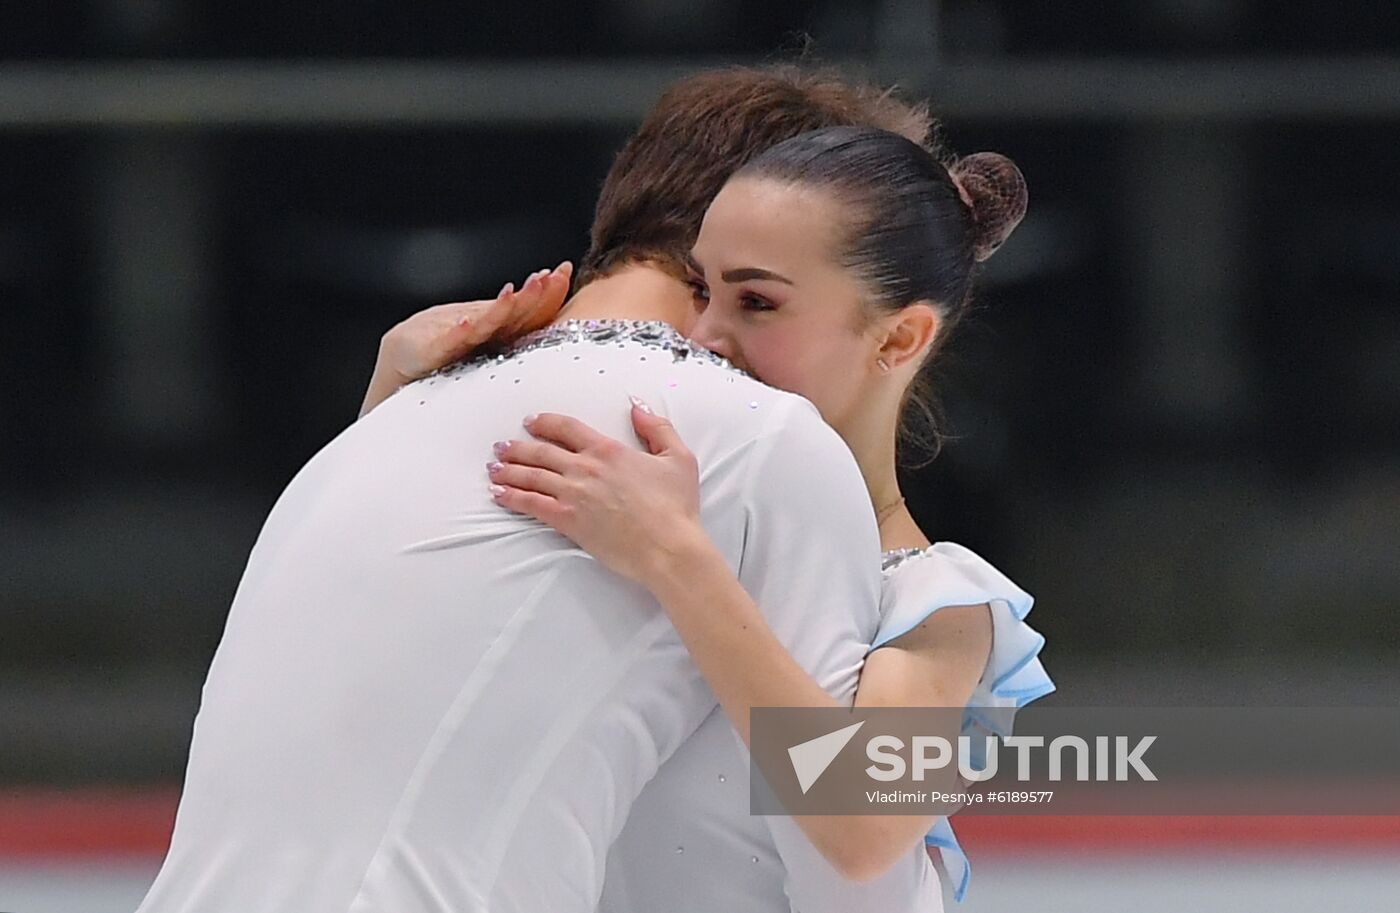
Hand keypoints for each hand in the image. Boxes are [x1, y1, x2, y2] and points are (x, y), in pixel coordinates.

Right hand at [359, 261, 571, 416]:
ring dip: (500, 308)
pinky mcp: (434, 352)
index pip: (530, 311)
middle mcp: (481, 329)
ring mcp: (458, 339)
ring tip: (514, 293)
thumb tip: (554, 315)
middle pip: (513, 312)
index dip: (547, 294)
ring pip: (485, 324)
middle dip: (531, 295)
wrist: (403, 359)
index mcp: (500, 328)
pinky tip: (466, 323)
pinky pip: (449, 344)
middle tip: (548, 277)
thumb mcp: (491, 341)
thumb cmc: (450, 351)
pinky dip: (458, 333)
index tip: (563, 273)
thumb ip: (520, 330)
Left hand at [487, 397, 705, 584]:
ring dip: (509, 471)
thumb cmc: (676, 507)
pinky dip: (512, 497)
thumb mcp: (679, 458)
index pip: (567, 428)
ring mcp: (573, 494)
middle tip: (501, 447)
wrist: (668, 546)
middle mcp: (585, 468)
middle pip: (541, 451)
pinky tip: (499, 495)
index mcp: (609, 450)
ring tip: (493, 469)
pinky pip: (531, 504)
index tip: (531, 422)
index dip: (545, 422)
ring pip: (531, 476)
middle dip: (517, 447)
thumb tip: (637, 406)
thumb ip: (657, 427)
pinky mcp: (568, 521)